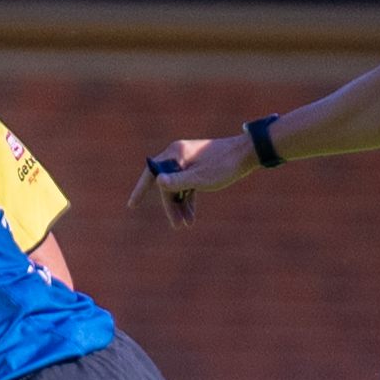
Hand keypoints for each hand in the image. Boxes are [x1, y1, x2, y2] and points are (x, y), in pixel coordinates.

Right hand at [125, 135, 255, 226]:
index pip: (152, 173)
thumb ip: (178, 182)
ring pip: (177, 187)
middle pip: (166, 184)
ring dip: (180, 205)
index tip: (132, 205)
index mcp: (176, 154)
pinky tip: (190, 214)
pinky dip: (188, 199)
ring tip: (186, 223)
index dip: (140, 190)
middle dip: (170, 206)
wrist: (246, 154)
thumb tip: (158, 182)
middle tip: (177, 224)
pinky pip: (187, 185)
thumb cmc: (224, 165)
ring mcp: (188, 161)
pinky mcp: (197, 167)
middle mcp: (179, 155)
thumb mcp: (201, 178)